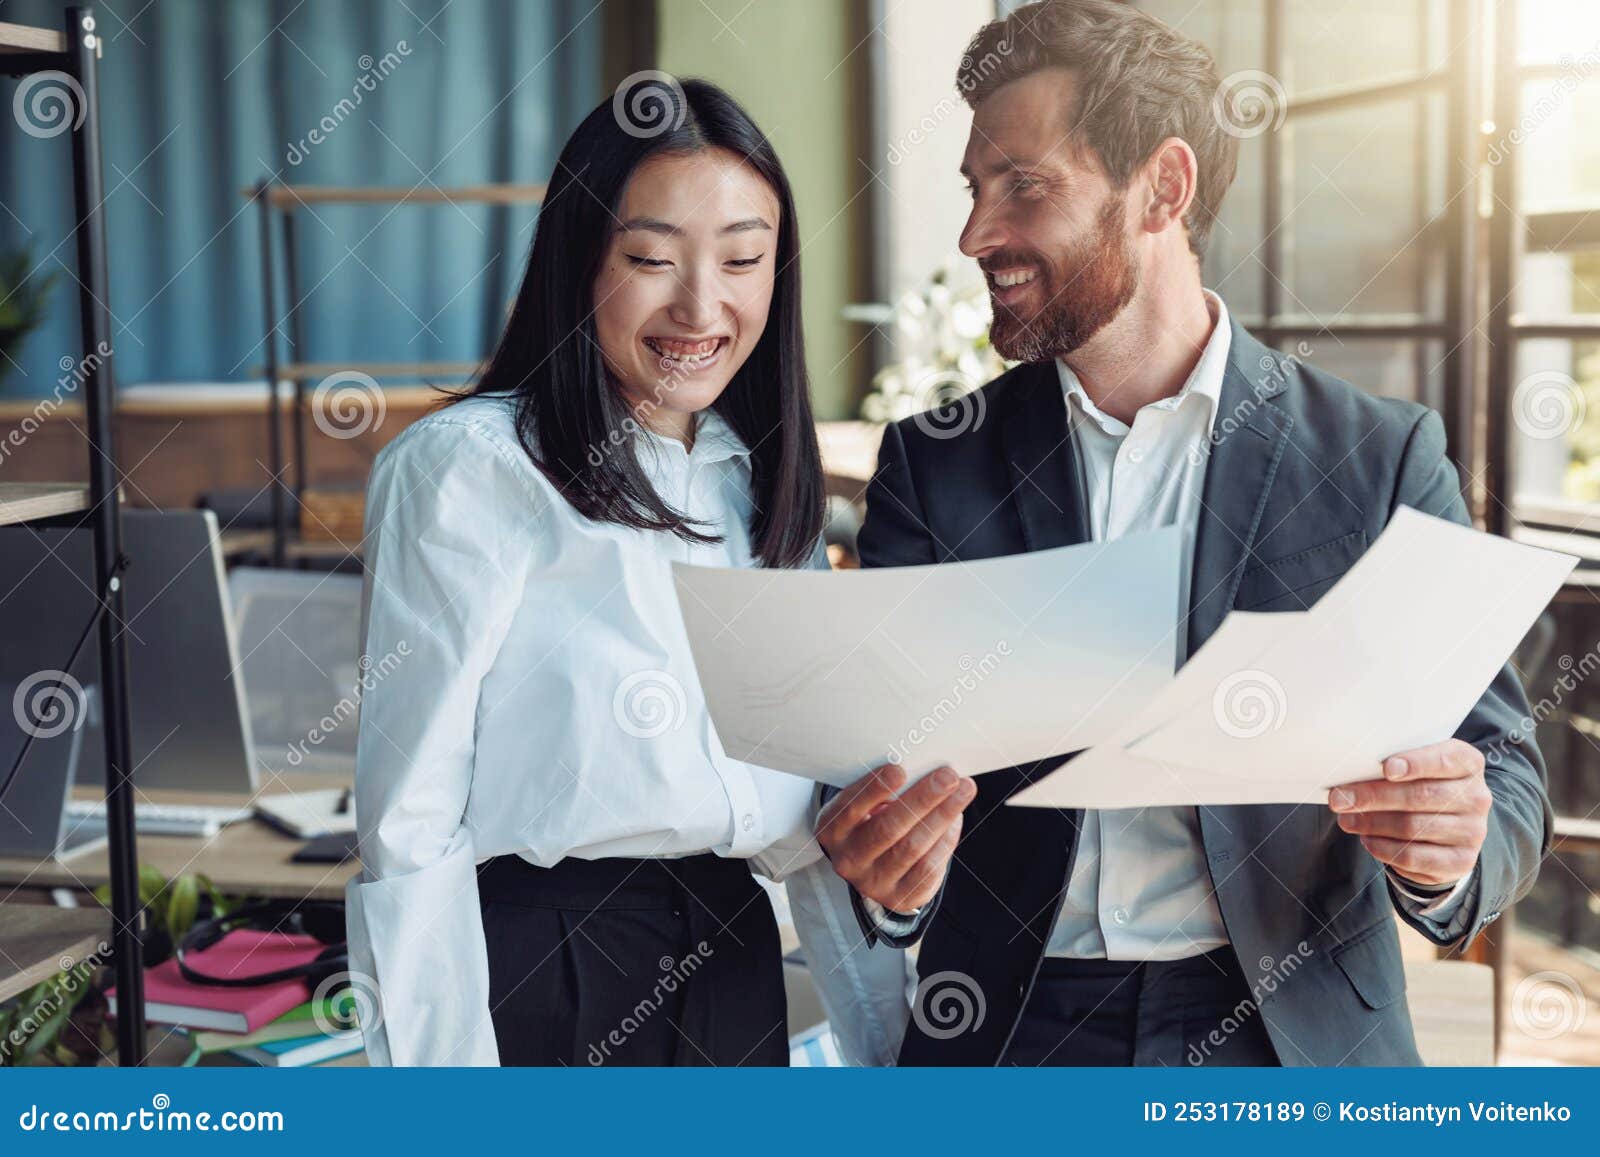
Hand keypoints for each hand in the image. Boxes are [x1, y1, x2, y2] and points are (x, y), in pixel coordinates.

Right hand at [816, 763, 976, 912]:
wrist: (870, 867)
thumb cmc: (870, 821)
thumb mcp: (863, 805)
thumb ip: (883, 791)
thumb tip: (922, 769)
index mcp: (832, 830)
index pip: (851, 809)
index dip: (874, 789)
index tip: (899, 769)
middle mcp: (848, 859)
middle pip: (888, 828)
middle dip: (922, 799)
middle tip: (947, 776)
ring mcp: (873, 883)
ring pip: (913, 847)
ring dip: (942, 815)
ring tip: (963, 791)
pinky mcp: (899, 897)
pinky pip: (928, 869)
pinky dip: (946, 840)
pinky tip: (955, 818)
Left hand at [1328, 738, 1490, 886]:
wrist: (1445, 832)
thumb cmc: (1420, 787)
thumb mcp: (1414, 769)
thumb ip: (1392, 766)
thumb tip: (1350, 773)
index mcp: (1467, 763)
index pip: (1445, 760)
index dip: (1416, 763)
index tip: (1387, 768)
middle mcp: (1476, 797)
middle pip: (1420, 795)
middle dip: (1374, 796)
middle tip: (1339, 799)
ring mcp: (1472, 831)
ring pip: (1413, 827)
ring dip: (1371, 823)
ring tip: (1346, 819)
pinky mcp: (1460, 861)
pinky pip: (1414, 856)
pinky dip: (1383, 848)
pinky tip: (1367, 840)